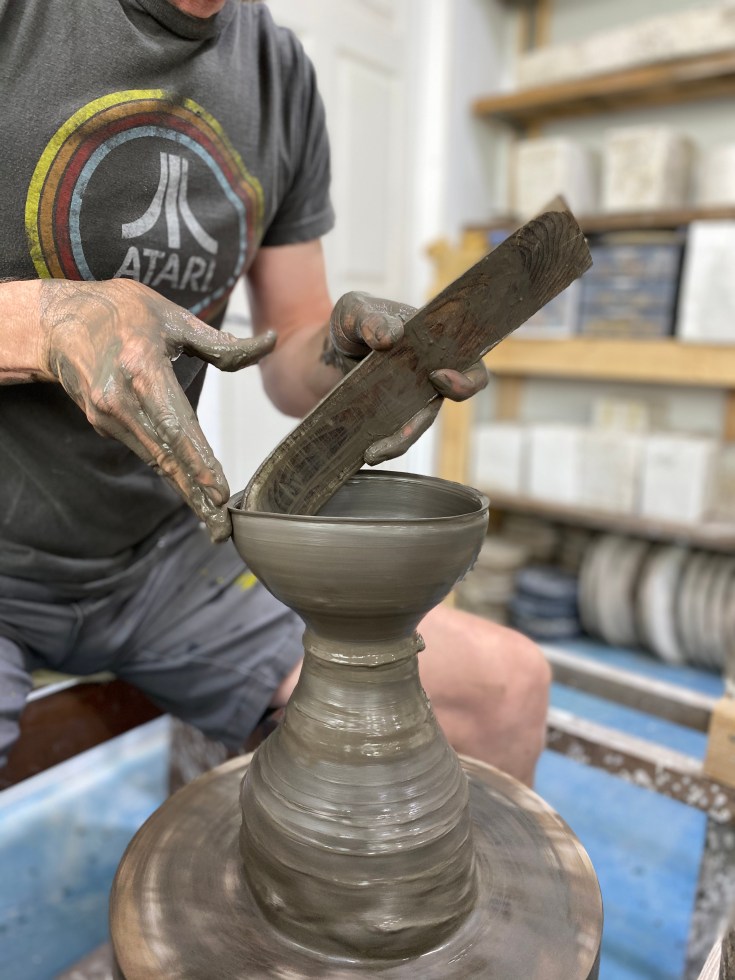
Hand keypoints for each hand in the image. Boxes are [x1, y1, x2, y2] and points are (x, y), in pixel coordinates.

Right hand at [39, 279, 275, 540]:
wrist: (57, 321)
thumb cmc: (121, 312)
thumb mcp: (173, 317)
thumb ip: (222, 344)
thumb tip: (269, 344)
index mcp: (142, 369)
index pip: (177, 426)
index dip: (199, 462)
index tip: (220, 492)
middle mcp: (120, 399)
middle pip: (166, 456)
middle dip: (196, 494)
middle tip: (221, 527)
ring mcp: (107, 415)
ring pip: (155, 459)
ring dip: (185, 489)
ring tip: (212, 519)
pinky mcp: (102, 423)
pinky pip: (144, 448)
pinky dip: (169, 469)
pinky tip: (191, 489)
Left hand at [325, 291, 488, 463]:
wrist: (326, 350)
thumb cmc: (350, 323)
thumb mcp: (354, 312)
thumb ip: (370, 319)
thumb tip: (390, 337)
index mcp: (434, 341)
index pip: (470, 361)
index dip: (466, 376)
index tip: (437, 376)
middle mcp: (430, 373)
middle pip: (445, 406)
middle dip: (428, 419)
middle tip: (404, 432)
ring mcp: (413, 397)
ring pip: (419, 425)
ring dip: (401, 441)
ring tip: (374, 453)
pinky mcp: (393, 415)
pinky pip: (398, 434)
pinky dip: (386, 445)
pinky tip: (366, 452)